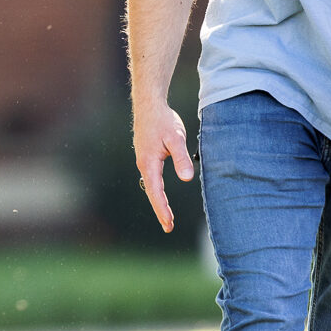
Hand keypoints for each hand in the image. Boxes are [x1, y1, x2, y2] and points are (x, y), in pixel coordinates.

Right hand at [134, 101, 194, 233]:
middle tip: (169, 227)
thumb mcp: (176, 138)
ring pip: (151, 185)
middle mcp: (143, 164)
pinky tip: (161, 194)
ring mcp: (144, 160)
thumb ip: (181, 158)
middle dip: (160, 210)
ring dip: (158, 201)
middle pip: (151, 192)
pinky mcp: (147, 156)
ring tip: (168, 216)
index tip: (169, 223)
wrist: (149, 104)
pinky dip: (156, 190)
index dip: (162, 208)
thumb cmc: (163, 120)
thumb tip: (186, 179)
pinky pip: (151, 178)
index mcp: (148, 163)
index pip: (155, 191)